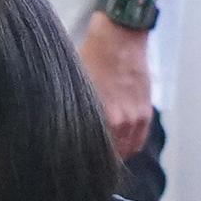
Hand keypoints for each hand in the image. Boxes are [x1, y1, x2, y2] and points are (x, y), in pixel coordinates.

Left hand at [77, 13, 156, 159]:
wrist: (121, 37)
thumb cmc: (92, 56)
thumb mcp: (74, 85)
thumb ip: (70, 112)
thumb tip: (54, 131)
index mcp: (101, 116)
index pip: (92, 153)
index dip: (80, 161)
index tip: (71, 163)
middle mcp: (121, 122)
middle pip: (111, 157)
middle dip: (98, 160)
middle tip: (83, 160)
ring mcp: (136, 118)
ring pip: (127, 151)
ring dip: (115, 154)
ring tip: (101, 152)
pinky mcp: (146, 111)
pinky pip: (139, 139)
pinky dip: (129, 145)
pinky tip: (117, 141)